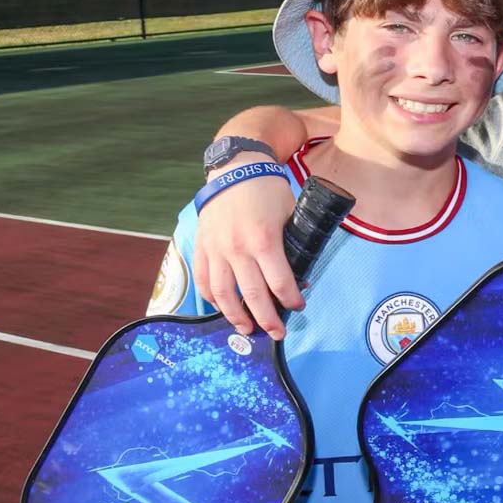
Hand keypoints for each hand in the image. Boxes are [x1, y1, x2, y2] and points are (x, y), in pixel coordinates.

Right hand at [192, 162, 299, 337]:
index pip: (279, 282)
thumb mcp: (291, 214)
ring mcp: (216, 250)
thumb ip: (294, 244)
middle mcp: (237, 249)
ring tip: (247, 329)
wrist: (235, 169)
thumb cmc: (268, 190)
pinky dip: (213, 298)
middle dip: (267, 319)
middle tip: (277, 333)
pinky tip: (223, 308)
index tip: (298, 306)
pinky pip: (204, 280)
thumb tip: (300, 274)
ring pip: (223, 294)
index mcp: (263, 240)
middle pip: (251, 295)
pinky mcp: (201, 247)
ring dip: (236, 316)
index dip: (291, 299)